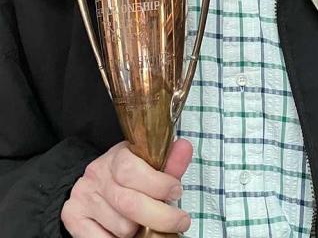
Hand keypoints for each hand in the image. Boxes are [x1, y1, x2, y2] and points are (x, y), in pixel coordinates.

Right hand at [62, 139, 192, 236]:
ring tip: (144, 222)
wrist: (99, 184)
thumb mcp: (151, 165)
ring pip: (121, 226)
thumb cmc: (133, 176)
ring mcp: (82, 197)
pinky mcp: (73, 217)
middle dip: (161, 216)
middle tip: (180, 221)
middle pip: (129, 203)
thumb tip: (185, 147)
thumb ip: (169, 162)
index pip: (132, 171)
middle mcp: (96, 176)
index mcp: (117, 157)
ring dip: (139, 229)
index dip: (159, 184)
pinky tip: (131, 233)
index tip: (177, 191)